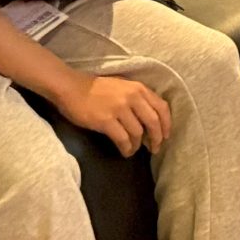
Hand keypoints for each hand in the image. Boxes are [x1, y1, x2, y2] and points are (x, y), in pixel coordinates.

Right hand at [56, 73, 170, 157]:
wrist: (73, 88)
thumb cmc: (97, 88)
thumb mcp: (123, 87)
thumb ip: (137, 99)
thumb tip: (149, 121)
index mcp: (139, 88)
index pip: (162, 107)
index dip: (167, 123)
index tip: (166, 135)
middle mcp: (133, 97)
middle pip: (153, 121)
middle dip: (156, 138)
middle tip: (154, 148)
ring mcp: (119, 109)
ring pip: (138, 133)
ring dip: (137, 145)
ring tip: (133, 150)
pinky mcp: (106, 121)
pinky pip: (123, 139)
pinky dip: (126, 148)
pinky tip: (124, 152)